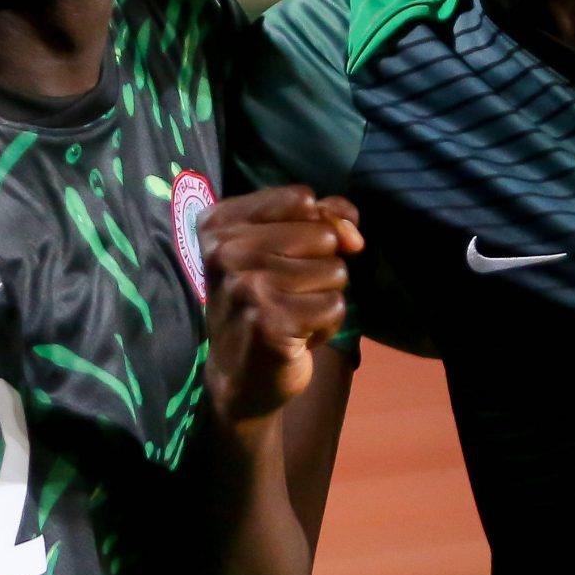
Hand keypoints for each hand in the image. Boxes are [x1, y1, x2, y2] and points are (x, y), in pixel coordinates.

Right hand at [199, 187, 361, 426]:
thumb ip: (322, 220)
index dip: (315, 226)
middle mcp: (226, 250)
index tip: (288, 255)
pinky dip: (325, 326)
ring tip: (290, 315)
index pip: (302, 198)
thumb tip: (353, 234)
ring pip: (334, 271)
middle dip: (319, 268)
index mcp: (220, 223)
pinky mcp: (271, 322)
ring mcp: (247, 287)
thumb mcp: (281, 249)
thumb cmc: (261, 304)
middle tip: (285, 294)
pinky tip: (296, 336)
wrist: (238, 376)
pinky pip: (335, 306)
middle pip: (323, 236)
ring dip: (322, 298)